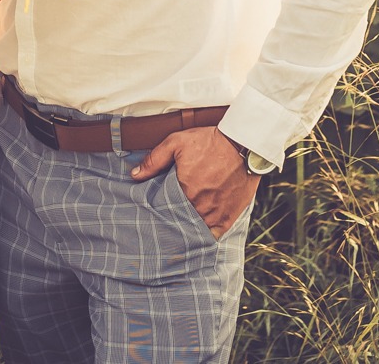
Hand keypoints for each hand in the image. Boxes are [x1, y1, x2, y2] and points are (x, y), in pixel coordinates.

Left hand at [130, 128, 258, 238]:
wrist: (244, 145)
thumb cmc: (210, 142)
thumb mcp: (177, 142)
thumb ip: (154, 159)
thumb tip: (135, 175)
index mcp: (183, 190)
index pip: (163, 210)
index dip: (158, 213)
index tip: (154, 215)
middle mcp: (198, 206)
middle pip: (178, 222)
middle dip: (171, 223)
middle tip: (165, 226)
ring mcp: (214, 214)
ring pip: (194, 230)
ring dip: (187, 230)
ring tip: (179, 231)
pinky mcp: (228, 217)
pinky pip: (213, 234)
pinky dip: (205, 235)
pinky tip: (198, 236)